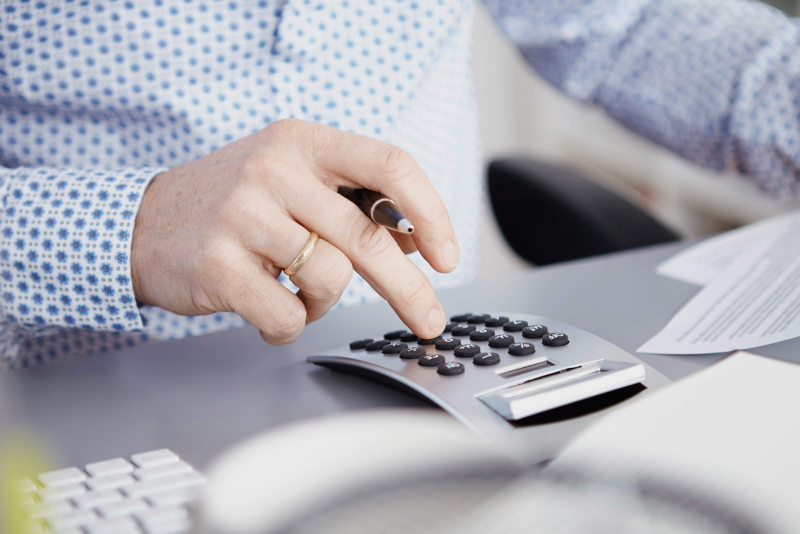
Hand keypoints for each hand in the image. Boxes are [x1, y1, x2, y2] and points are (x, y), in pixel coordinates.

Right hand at [131, 119, 458, 343]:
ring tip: (295, 292)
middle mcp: (274, 170)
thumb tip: (413, 242)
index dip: (430, 213)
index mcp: (302, 142)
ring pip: (330, 280)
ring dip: (323, 302)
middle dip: (409, 289)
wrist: (141, 224)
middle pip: (368, 238)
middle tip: (430, 320)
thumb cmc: (231, 206)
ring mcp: (242, 215)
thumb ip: (349, 202)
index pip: (390, 165)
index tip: (445, 256)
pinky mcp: (218, 264)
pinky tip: (266, 308)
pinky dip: (288, 325)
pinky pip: (288, 315)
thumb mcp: (290, 181)